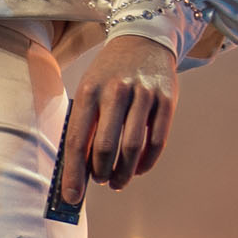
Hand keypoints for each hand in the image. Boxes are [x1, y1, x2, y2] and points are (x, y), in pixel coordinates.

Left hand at [57, 35, 179, 207]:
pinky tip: (137, 169)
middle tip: (100, 182)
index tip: (71, 197)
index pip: (77, 139)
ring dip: (123, 172)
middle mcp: (116, 90)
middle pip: (106, 146)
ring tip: (117, 181)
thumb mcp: (88, 88)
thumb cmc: (109, 73)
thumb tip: (79, 170)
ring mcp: (144, 94)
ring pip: (133, 147)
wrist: (144, 39)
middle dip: (101, 173)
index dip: (73, 172)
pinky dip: (146, 161)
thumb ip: (84, 125)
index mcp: (89, 89)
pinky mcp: (167, 99)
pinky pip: (158, 140)